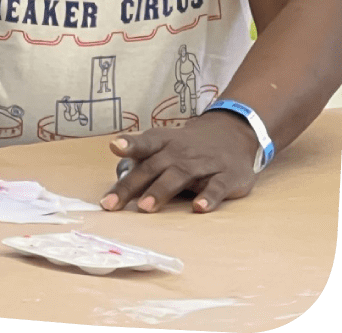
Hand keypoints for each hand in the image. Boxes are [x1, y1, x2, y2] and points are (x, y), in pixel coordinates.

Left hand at [100, 110, 259, 212]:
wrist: (230, 134)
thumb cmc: (186, 147)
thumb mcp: (163, 145)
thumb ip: (140, 160)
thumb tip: (115, 176)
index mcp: (162, 143)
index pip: (144, 144)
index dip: (130, 145)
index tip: (115, 146)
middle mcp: (180, 152)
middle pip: (153, 167)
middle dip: (131, 186)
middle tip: (111, 204)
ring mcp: (203, 163)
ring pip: (180, 176)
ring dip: (161, 191)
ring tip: (145, 207)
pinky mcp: (226, 176)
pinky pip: (217, 187)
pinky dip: (209, 197)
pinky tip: (199, 207)